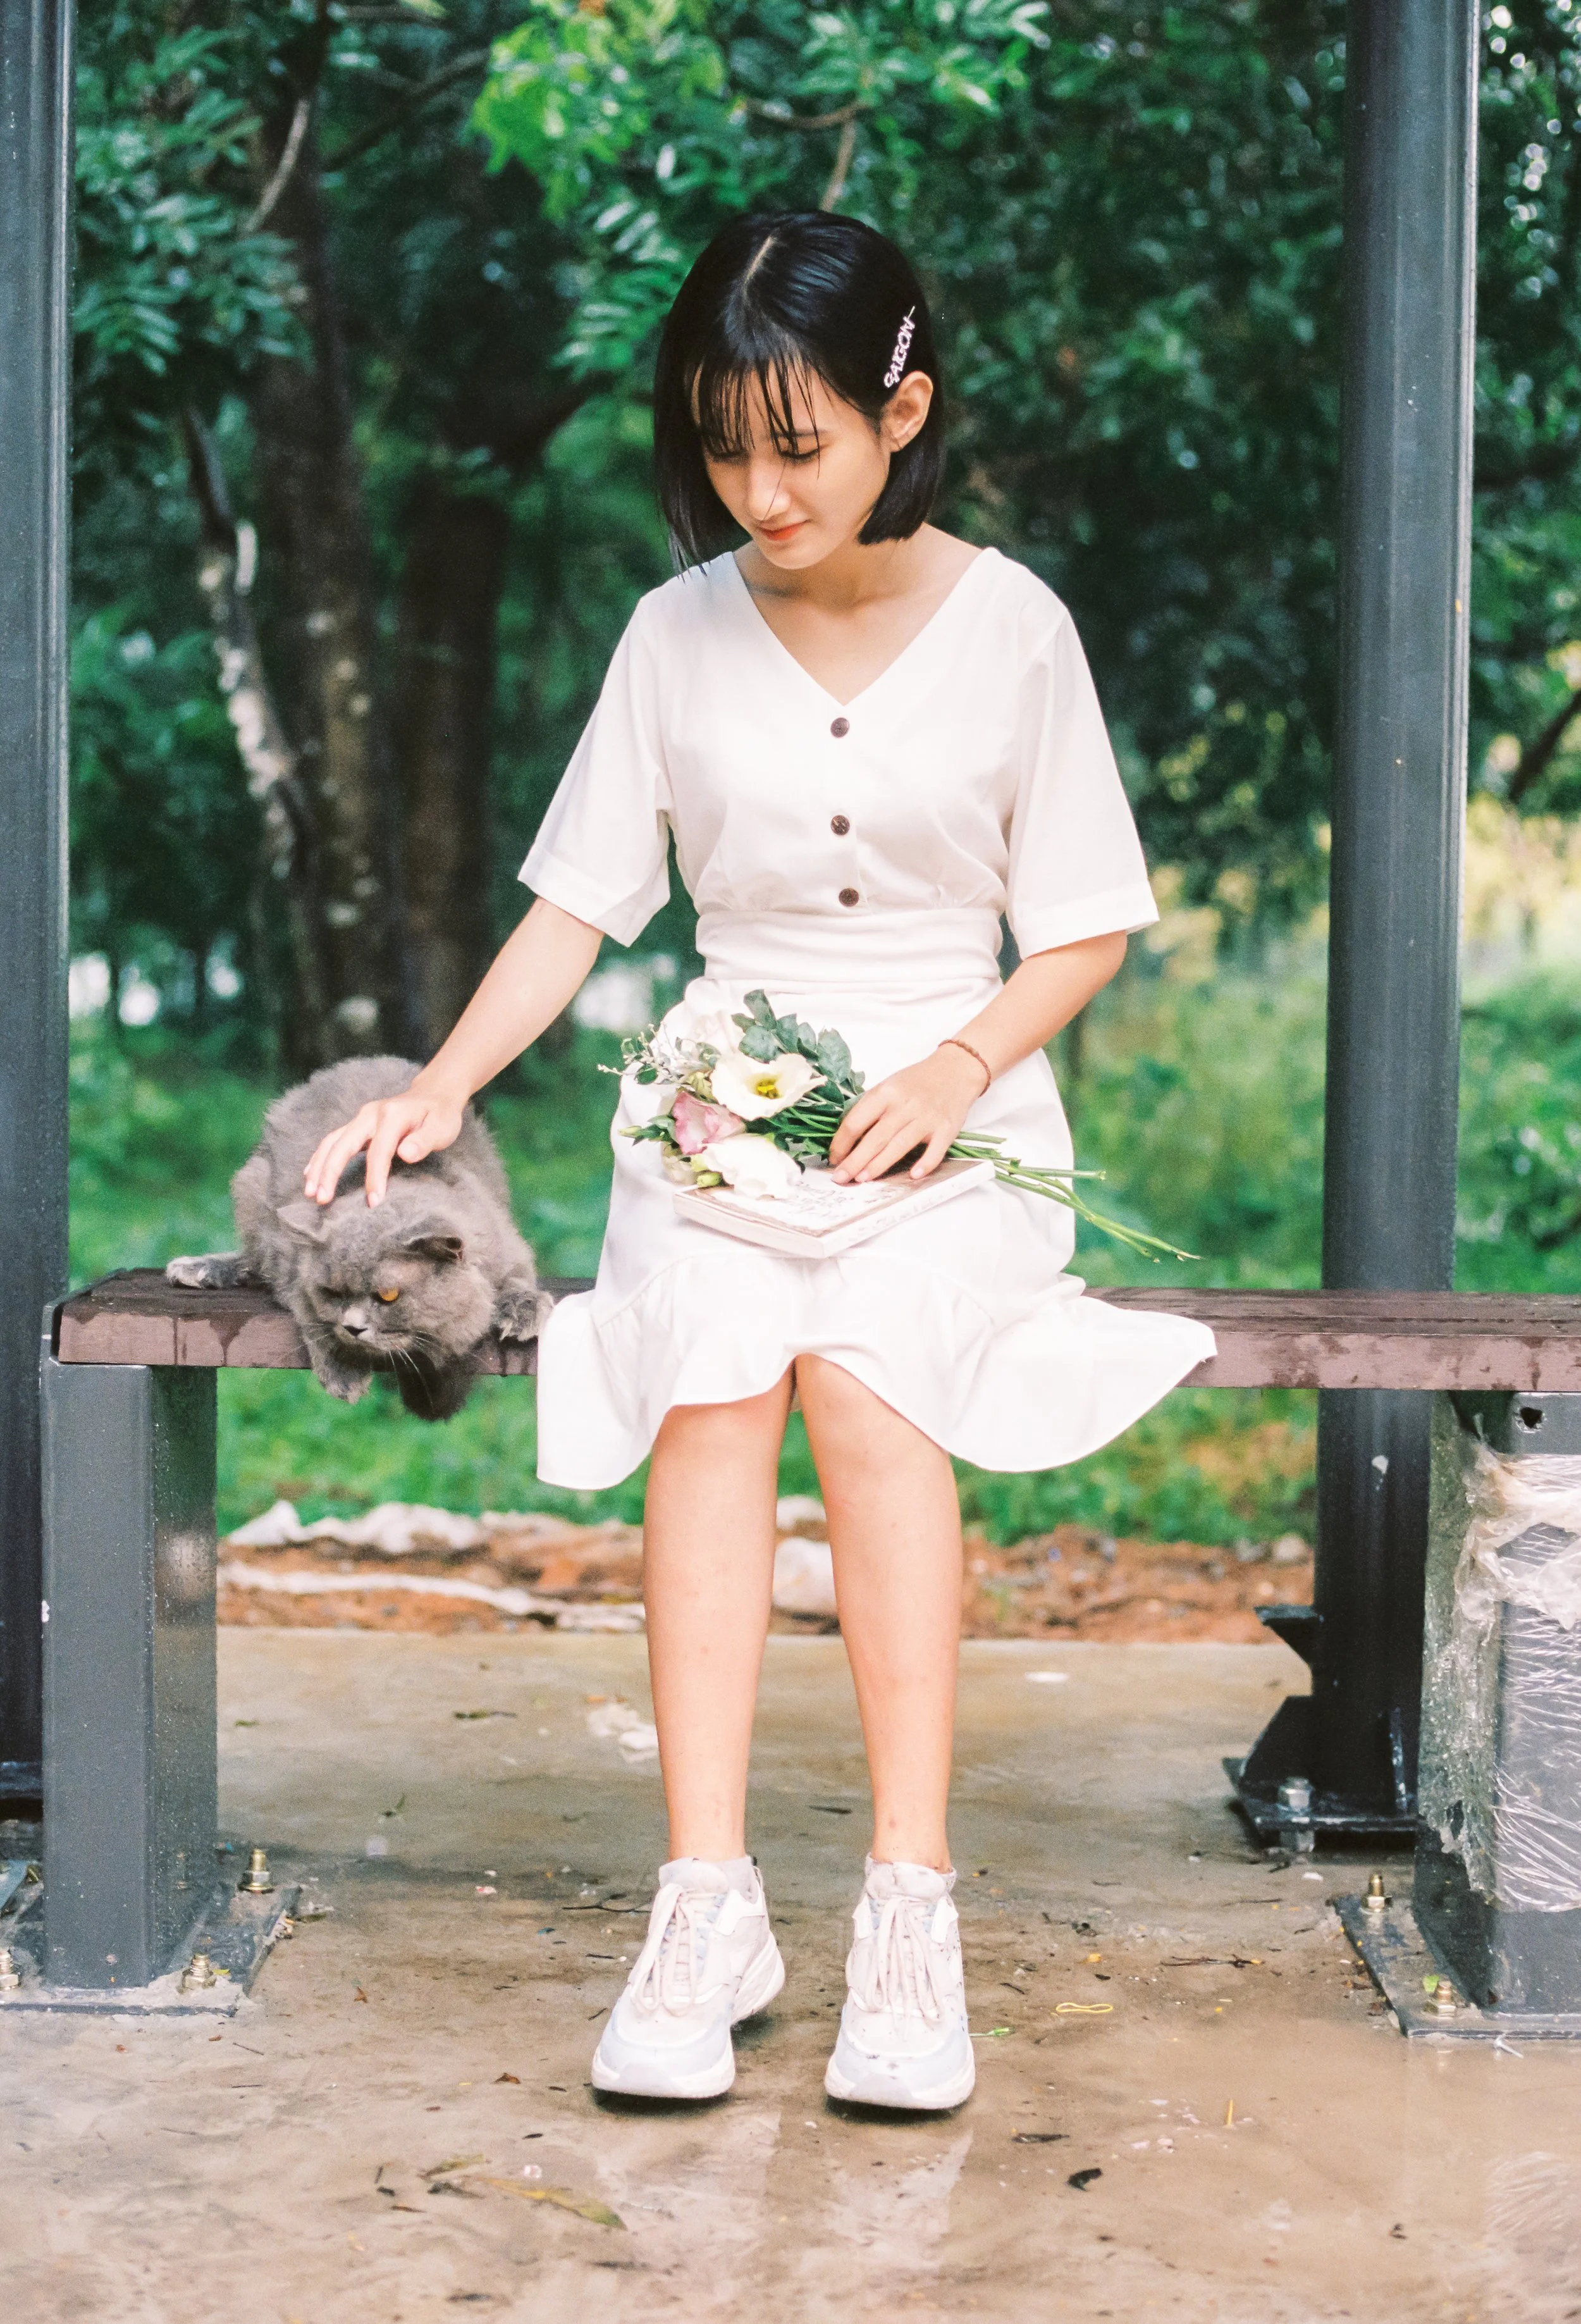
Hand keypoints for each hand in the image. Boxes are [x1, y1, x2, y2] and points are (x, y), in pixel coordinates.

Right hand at [303, 1082, 466, 1207]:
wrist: (433, 1094)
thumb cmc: (440, 1115)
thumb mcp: (442, 1127)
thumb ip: (425, 1141)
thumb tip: (405, 1153)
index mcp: (392, 1116)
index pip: (380, 1151)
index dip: (375, 1177)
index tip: (373, 1202)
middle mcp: (371, 1114)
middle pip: (343, 1143)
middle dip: (330, 1172)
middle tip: (322, 1199)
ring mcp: (361, 1119)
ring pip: (332, 1141)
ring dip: (319, 1166)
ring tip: (310, 1192)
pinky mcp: (357, 1125)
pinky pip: (333, 1140)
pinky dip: (320, 1157)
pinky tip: (310, 1175)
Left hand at [827, 1046, 987, 1183]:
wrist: (956, 1070)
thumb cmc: (917, 1082)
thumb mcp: (889, 1085)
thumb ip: (871, 1108)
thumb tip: (848, 1139)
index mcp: (886, 1092)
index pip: (856, 1121)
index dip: (841, 1142)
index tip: (835, 1157)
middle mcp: (905, 1105)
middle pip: (875, 1138)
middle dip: (854, 1161)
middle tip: (841, 1177)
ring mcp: (927, 1118)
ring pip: (899, 1146)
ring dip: (879, 1165)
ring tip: (862, 1179)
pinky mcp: (946, 1129)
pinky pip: (935, 1151)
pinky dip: (925, 1164)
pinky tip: (912, 1175)